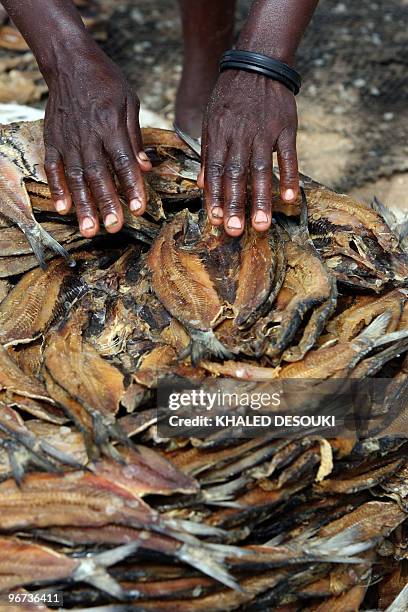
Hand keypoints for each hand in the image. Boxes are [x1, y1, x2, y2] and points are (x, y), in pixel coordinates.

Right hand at [43, 50, 150, 236]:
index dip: (132, 186)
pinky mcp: (53, 139)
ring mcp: (68, 139)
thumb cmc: (104, 81)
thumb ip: (135, 138)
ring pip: (76, 177)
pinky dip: (57, 187)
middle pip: (99, 175)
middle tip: (114, 228)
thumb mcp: (129, 102)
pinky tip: (63, 207)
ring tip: (89, 228)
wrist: (69, 61)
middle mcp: (88, 135)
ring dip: (83, 205)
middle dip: (107, 203)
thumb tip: (146, 169)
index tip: (139, 209)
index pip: (123, 162)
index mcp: (111, 125)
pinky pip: (54, 167)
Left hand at [198, 70, 298, 236]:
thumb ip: (208, 152)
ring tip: (262, 225)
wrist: (258, 64)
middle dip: (235, 204)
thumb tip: (202, 184)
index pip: (216, 171)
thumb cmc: (230, 97)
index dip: (216, 196)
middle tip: (235, 231)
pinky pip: (288, 155)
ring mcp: (264, 132)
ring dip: (262, 199)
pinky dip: (289, 176)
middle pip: (237, 174)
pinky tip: (289, 198)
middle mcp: (240, 135)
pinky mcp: (286, 128)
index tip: (216, 220)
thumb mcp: (211, 120)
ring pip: (262, 170)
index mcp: (219, 135)